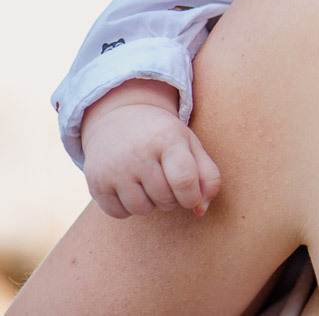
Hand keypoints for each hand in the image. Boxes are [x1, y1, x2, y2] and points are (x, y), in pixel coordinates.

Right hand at [80, 79, 221, 217]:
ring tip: (150, 184)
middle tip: (167, 181)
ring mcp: (113, 168)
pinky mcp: (96, 182)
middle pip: (165, 199)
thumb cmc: (164, 137)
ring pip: (142, 209)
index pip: (184, 180)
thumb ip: (208, 176)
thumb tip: (201, 210)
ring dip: (151, 204)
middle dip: (173, 198)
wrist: (119, 120)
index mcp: (167, 138)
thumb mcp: (191, 145)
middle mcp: (137, 153)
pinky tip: (130, 188)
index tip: (191, 196)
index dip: (192, 196)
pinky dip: (129, 208)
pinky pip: (119, 213)